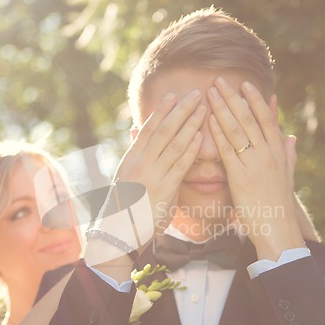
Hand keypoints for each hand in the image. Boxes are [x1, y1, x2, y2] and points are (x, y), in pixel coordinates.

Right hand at [115, 89, 204, 236]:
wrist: (121, 230)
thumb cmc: (127, 204)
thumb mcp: (126, 175)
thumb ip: (136, 152)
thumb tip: (136, 129)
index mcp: (132, 158)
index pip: (149, 128)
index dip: (162, 110)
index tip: (174, 94)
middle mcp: (141, 162)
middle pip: (164, 130)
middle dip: (181, 110)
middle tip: (196, 93)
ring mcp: (152, 174)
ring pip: (174, 143)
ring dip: (190, 124)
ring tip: (203, 108)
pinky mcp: (164, 188)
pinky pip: (180, 165)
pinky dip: (190, 149)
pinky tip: (199, 136)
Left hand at [207, 77, 304, 260]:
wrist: (277, 228)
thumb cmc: (279, 203)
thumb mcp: (288, 175)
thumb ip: (289, 154)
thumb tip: (290, 136)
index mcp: (278, 151)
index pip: (267, 119)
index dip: (255, 100)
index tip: (244, 84)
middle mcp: (268, 153)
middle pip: (249, 119)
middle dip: (234, 98)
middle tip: (220, 80)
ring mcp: (255, 164)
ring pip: (237, 130)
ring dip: (223, 109)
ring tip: (210, 92)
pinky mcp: (241, 177)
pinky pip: (228, 150)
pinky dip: (219, 133)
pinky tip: (210, 119)